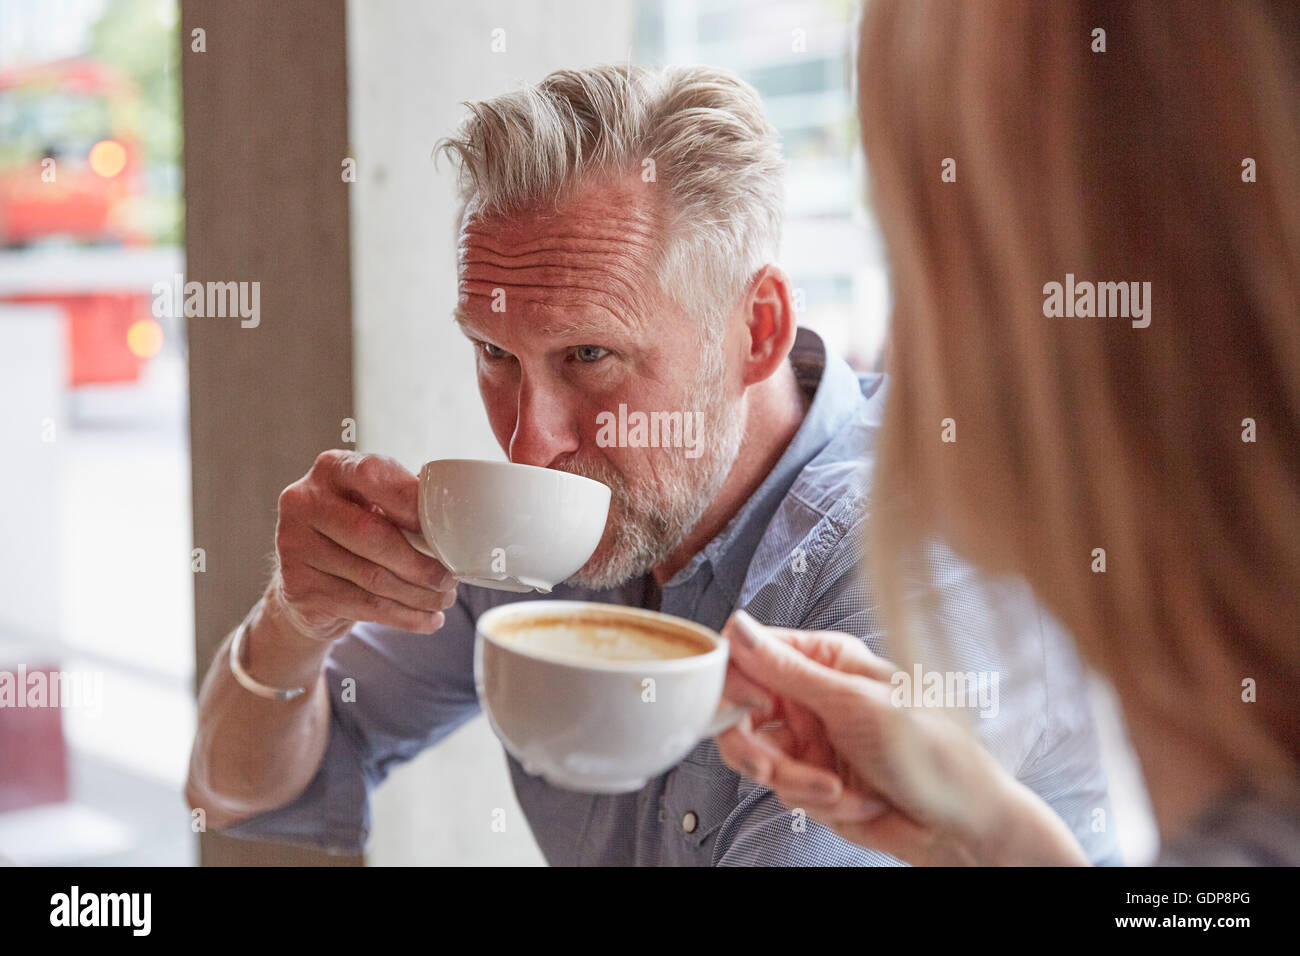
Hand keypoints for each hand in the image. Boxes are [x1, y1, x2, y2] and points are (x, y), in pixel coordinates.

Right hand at [268, 450, 457, 641]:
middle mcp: (304, 501)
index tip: (443, 527)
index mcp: (331, 469)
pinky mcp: (299, 587)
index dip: (411, 501)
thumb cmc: (354, 532)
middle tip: (450, 578)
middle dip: (420, 562)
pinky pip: (364, 605)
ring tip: (444, 600)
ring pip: (372, 577)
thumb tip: (458, 505)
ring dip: (418, 595)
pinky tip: (427, 619)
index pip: (372, 474)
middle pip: (372, 534)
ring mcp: (295, 545)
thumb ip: (406, 498)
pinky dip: (404, 616)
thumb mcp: (374, 504)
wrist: (309, 578)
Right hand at [715, 610, 1088, 865]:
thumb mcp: (852, 703)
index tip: (740, 709)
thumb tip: (737, 628)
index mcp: (823, 659)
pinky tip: (854, 798)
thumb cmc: (931, 749)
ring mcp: (810, 739)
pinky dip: (814, 801)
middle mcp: (811, 696)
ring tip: (836, 787)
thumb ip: (786, 670)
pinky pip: (781, 791)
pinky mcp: (812, 779)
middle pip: (739, 712)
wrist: (960, 821)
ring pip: (757, 757)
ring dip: (796, 781)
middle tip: (771, 767)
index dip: (732, 681)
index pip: (750, 654)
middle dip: (756, 749)